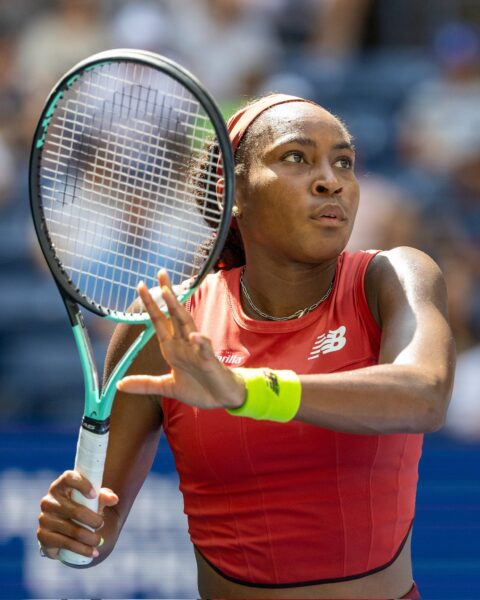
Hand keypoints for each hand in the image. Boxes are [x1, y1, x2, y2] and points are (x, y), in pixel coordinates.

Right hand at [37, 470, 118, 559]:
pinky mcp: (42, 536)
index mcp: (60, 486)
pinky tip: (92, 552)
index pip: (68, 478)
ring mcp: (44, 518)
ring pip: (72, 530)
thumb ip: (103, 496)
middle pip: (75, 510)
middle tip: (102, 524)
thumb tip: (114, 499)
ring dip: (90, 538)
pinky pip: (65, 543)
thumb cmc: (81, 506)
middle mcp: (48, 500)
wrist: (65, 527)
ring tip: (100, 541)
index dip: (81, 485)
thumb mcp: (92, 499)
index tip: (94, 495)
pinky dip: (82, 549)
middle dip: (93, 520)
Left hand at [117, 270, 244, 409]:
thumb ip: (145, 384)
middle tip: (161, 273)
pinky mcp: (209, 362)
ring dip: (178, 310)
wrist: (223, 398)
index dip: (150, 304)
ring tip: (169, 294)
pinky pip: (205, 350)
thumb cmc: (199, 388)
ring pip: (188, 325)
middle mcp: (184, 344)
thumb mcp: (167, 387)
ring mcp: (197, 351)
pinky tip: (194, 336)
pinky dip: (200, 342)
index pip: (159, 321)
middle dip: (167, 294)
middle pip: (174, 314)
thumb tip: (119, 385)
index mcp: (173, 347)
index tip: (141, 285)